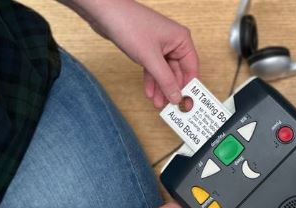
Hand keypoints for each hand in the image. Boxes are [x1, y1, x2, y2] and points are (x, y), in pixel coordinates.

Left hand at [59, 0, 198, 107]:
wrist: (104, 12)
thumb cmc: (129, 24)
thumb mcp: (150, 58)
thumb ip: (166, 80)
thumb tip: (177, 96)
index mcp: (181, 40)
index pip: (191, 68)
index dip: (189, 86)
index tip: (187, 102)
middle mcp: (173, 42)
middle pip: (178, 72)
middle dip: (172, 89)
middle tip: (171, 106)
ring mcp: (160, 45)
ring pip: (164, 72)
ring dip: (161, 88)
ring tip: (158, 103)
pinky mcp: (147, 48)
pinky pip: (153, 68)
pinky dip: (151, 80)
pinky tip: (149, 92)